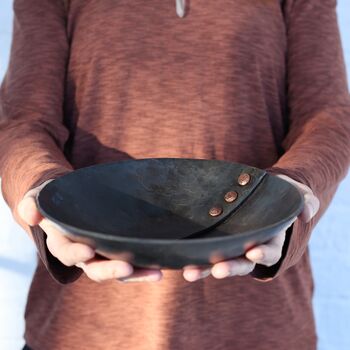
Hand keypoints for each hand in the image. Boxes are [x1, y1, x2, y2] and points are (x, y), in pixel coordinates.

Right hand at [17, 179, 162, 282]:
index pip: (67, 252)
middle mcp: (84, 255)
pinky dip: (145, 266)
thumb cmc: (57, 199)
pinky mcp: (119, 251)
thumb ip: (34, 204)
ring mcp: (103, 255)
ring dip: (136, 273)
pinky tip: (161, 266)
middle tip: (126, 267)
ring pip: (118, 270)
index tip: (88, 250)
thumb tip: (30, 213)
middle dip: (110, 269)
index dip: (76, 253)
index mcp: (63, 243)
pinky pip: (132, 262)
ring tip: (156, 273)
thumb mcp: (41, 198)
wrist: (73, 201)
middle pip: (95, 269)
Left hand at [183, 174, 319, 281]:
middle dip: (230, 267)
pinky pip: (204, 251)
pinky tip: (179, 259)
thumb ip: (303, 201)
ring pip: (219, 261)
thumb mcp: (296, 194)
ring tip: (189, 272)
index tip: (253, 252)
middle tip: (219, 270)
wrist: (261, 193)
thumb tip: (307, 211)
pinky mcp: (215, 240)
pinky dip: (193, 256)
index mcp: (270, 239)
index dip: (262, 254)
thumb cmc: (280, 195)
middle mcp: (249, 247)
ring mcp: (231, 246)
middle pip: (241, 263)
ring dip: (205, 268)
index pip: (268, 251)